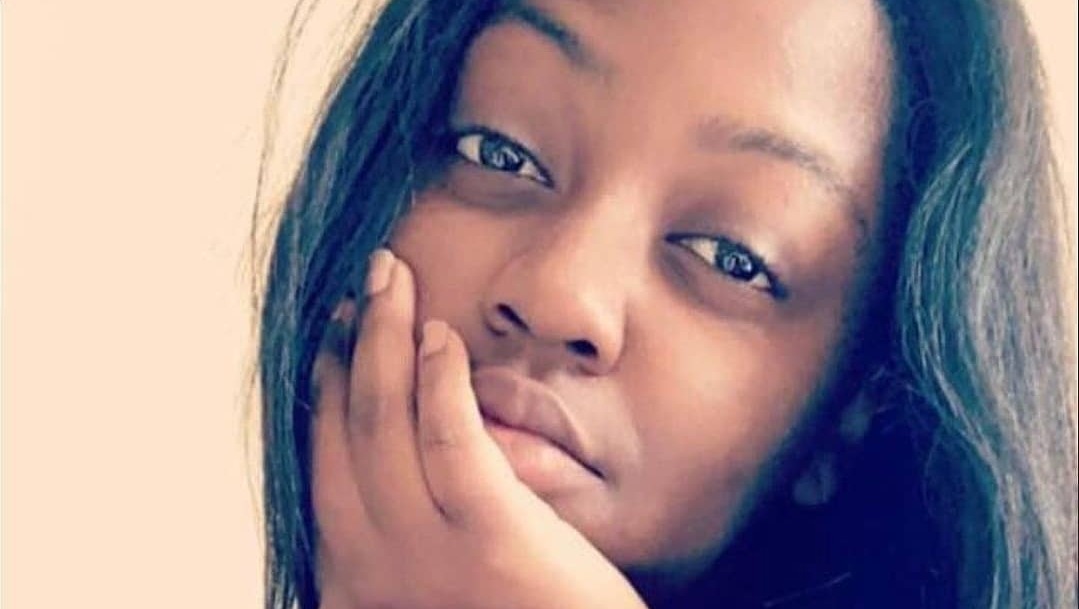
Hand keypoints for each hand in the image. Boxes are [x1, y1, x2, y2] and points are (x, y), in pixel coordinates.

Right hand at [310, 249, 646, 608]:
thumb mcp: (429, 584)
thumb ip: (400, 533)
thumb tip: (387, 453)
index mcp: (351, 576)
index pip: (320, 459)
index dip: (324, 384)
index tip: (335, 331)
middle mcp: (369, 568)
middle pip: (344, 430)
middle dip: (347, 343)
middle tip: (362, 280)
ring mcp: (424, 557)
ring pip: (384, 422)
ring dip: (384, 338)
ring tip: (390, 277)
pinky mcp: (490, 539)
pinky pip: (450, 440)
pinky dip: (438, 380)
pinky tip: (441, 334)